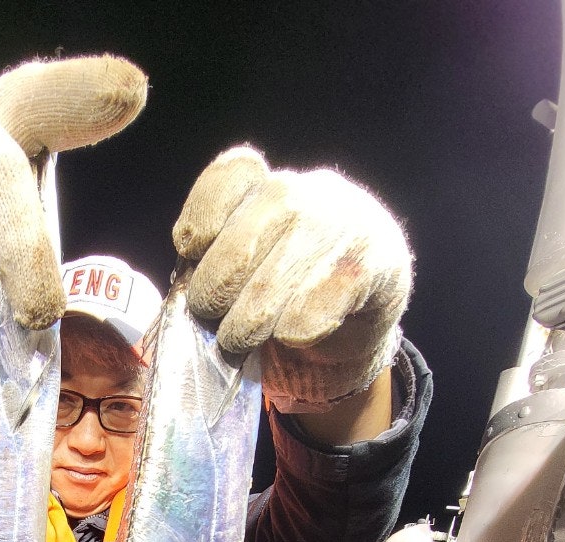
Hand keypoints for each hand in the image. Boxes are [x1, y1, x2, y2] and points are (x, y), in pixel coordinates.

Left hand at [172, 146, 411, 407]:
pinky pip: (322, 301)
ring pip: (277, 277)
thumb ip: (214, 265)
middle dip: (217, 288)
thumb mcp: (246, 266)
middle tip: (213, 317)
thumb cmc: (287, 290)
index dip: (202, 217)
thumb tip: (188, 292)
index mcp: (267, 186)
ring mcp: (345, 226)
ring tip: (239, 340)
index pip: (230, 177)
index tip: (191, 252)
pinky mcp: (376, 265)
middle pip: (245, 239)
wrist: (362, 309)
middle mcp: (307, 194)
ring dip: (249, 319)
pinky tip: (290, 335)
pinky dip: (296, 327)